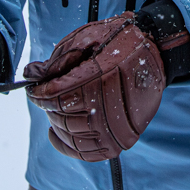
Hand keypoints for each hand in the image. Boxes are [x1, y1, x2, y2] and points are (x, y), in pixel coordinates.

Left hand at [25, 12, 165, 161]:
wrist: (157, 52)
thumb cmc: (122, 40)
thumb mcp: (89, 37)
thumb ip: (59, 58)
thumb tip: (31, 74)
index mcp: (101, 78)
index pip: (55, 95)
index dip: (38, 93)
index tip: (33, 89)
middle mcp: (110, 107)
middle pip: (61, 115)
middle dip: (48, 106)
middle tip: (45, 95)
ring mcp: (116, 128)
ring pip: (71, 135)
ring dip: (56, 122)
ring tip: (54, 110)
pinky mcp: (121, 140)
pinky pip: (87, 152)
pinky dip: (67, 145)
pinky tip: (56, 132)